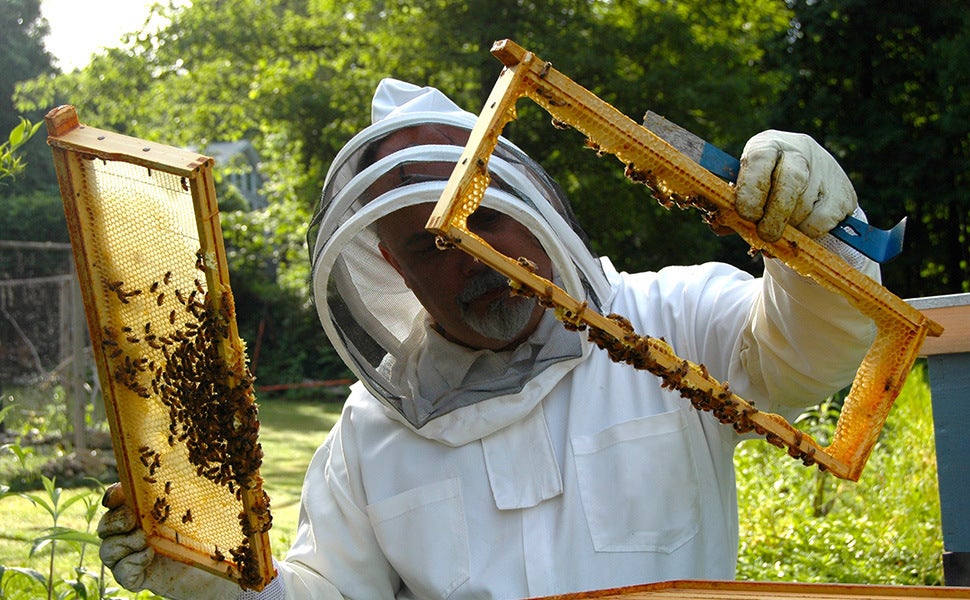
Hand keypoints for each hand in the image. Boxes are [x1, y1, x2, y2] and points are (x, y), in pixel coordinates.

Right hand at [98, 483, 241, 599]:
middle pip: (105, 526)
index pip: (116, 501)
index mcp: (143, 513)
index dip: (112, 496)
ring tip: (146, 541)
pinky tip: (149, 556)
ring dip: (124, 543)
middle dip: (114, 521)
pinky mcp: (137, 577)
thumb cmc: (207, 535)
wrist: (215, 568)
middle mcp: (132, 534)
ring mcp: (132, 557)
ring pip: (107, 550)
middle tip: (133, 520)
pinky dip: (131, 564)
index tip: (117, 495)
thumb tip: (184, 462)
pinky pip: (120, 572)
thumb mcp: (198, 508)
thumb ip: (185, 490)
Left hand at [735, 130, 857, 241]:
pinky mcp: (844, 193)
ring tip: (781, 229)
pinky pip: (822, 221)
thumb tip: (720, 225)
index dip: (751, 189)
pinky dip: (808, 232)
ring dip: (789, 227)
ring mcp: (826, 169)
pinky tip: (801, 228)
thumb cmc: (765, 188)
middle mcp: (799, 150)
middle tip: (765, 235)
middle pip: (790, 181)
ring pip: (805, 207)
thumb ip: (731, 207)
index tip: (746, 214)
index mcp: (767, 145)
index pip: (760, 159)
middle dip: (775, 214)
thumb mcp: (746, 189)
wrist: (810, 180)